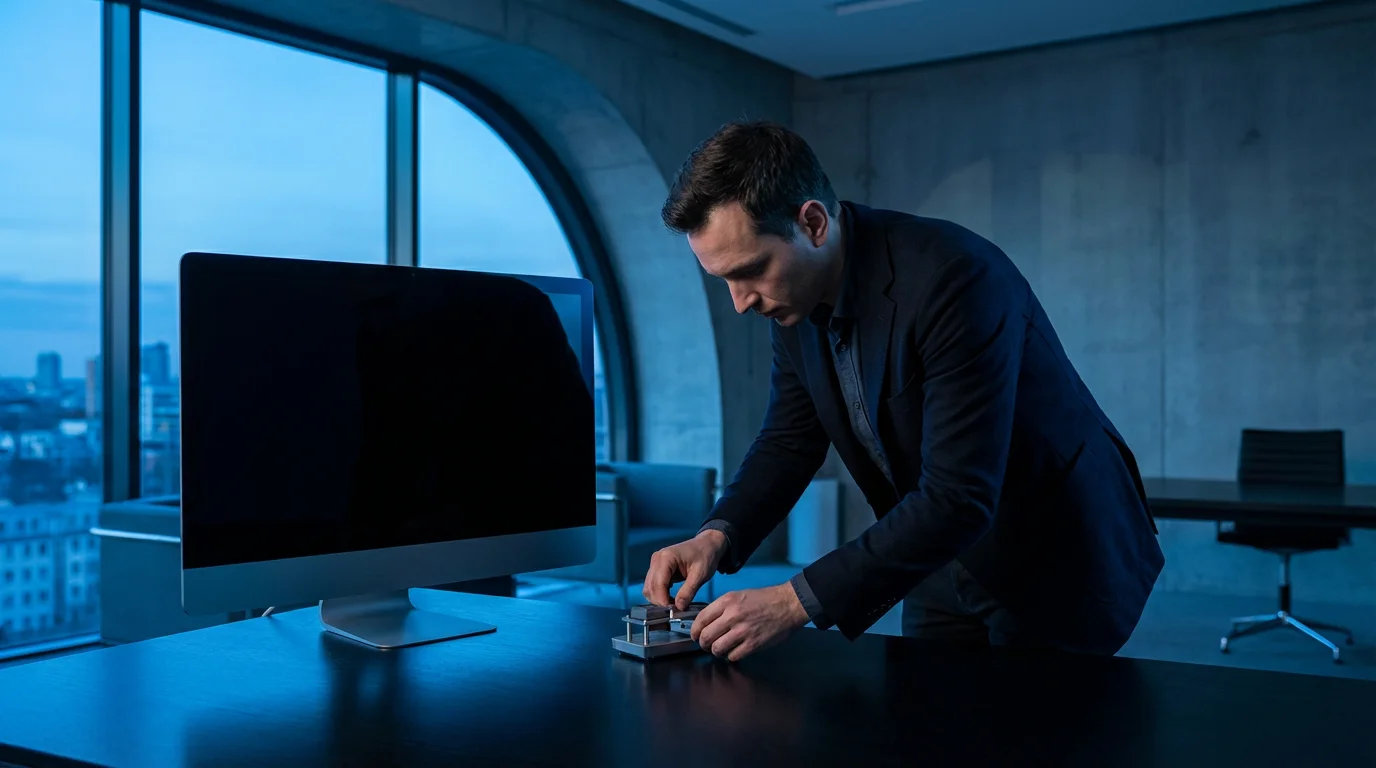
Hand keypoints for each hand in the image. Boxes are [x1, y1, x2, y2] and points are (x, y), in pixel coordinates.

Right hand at [643, 529, 728, 609]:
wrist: (707, 545)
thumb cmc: (706, 556)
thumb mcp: (700, 575)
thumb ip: (688, 591)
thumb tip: (679, 607)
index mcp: (666, 557)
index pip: (658, 583)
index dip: (663, 600)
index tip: (673, 611)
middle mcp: (657, 559)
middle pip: (650, 587)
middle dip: (660, 601)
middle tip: (675, 609)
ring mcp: (655, 563)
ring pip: (649, 587)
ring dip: (658, 599)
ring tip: (674, 604)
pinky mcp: (658, 568)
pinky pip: (653, 585)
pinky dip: (659, 594)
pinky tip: (672, 598)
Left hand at [691, 584, 809, 661]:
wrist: (787, 604)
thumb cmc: (763, 599)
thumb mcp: (738, 595)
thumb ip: (721, 608)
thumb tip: (706, 623)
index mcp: (727, 601)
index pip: (701, 619)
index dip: (694, 630)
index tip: (695, 635)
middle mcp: (732, 616)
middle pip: (706, 636)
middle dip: (703, 644)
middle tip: (706, 645)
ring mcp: (743, 631)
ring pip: (717, 649)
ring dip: (716, 651)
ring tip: (720, 649)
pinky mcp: (753, 644)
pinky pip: (733, 656)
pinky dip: (731, 656)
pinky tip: (734, 651)